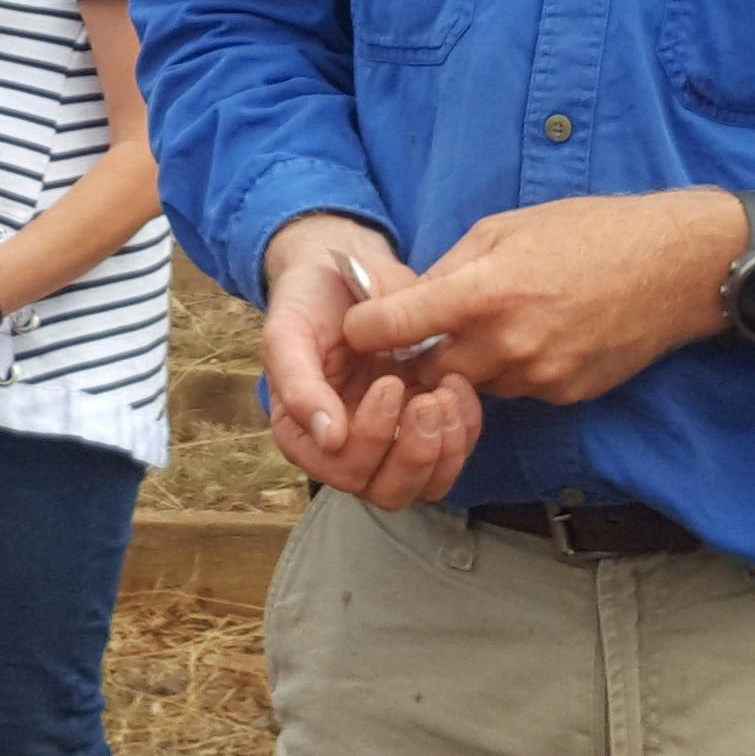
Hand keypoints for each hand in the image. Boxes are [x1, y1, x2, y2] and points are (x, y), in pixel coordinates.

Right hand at [258, 213, 483, 511]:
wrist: (346, 265)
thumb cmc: (310, 299)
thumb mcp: (289, 331)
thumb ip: (298, 384)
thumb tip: (329, 439)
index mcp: (305, 435)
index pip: (342, 470)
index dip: (370, 439)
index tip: (388, 384)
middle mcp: (347, 449)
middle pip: (387, 491)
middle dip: (414, 453)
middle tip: (428, 399)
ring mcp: (389, 441)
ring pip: (425, 484)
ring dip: (445, 447)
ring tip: (448, 391)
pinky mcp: (425, 425)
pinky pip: (453, 454)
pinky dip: (465, 428)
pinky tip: (459, 385)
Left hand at [345, 188, 750, 408]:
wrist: (676, 266)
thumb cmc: (592, 231)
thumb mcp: (507, 227)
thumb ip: (450, 268)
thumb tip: (405, 297)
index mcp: (484, 291)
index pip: (392, 327)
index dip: (366, 328)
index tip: (363, 325)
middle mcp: (507, 343)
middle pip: (428, 373)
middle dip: (419, 358)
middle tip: (423, 335)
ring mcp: (539, 375)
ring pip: (475, 385)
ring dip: (471, 363)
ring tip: (499, 323)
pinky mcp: (566, 393)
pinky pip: (519, 390)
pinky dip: (515, 369)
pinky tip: (540, 334)